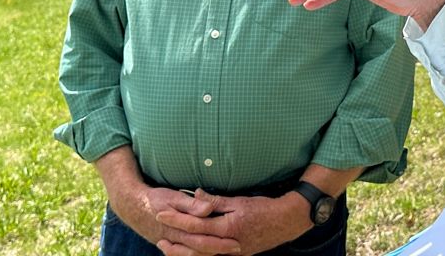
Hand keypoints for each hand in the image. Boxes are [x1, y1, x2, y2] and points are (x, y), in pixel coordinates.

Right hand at [93, 147, 240, 254]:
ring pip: (193, 254)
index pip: (203, 238)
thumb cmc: (155, 199)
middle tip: (238, 248)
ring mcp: (171, 243)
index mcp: (178, 228)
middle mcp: (175, 239)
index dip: (220, 241)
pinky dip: (197, 254)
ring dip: (210, 254)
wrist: (133, 207)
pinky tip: (208, 253)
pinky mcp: (169, 244)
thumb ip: (191, 204)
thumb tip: (208, 208)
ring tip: (227, 252)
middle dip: (220, 250)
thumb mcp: (173, 197)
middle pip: (200, 249)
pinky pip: (185, 253)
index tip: (237, 240)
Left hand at [156, 191, 311, 255]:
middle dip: (175, 241)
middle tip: (158, 237)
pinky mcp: (235, 255)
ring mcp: (231, 252)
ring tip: (167, 247)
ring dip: (183, 253)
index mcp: (227, 227)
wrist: (286, 222)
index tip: (161, 213)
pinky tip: (189, 253)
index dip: (177, 219)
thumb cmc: (264, 209)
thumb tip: (197, 195)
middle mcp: (227, 244)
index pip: (196, 224)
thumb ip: (217, 201)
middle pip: (195, 245)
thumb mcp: (240, 201)